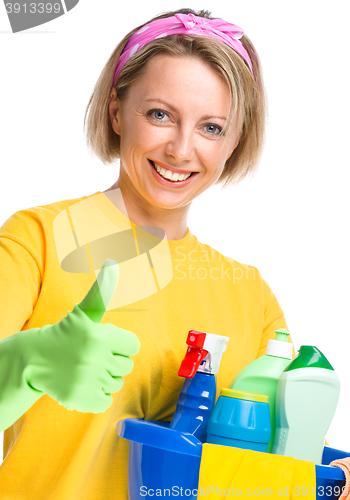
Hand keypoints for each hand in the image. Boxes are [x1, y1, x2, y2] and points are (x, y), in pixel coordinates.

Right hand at [23, 259, 139, 412]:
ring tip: (85, 368)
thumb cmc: (66, 333)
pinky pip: (106, 400)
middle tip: (92, 356)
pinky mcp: (81, 400)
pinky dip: (96, 395)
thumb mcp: (84, 312)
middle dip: (113, 360)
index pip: (134, 345)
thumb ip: (102, 291)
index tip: (104, 341)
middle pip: (126, 365)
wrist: (34, 359)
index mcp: (100, 336)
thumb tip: (112, 262)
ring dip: (104, 377)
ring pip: (116, 383)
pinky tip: (82, 383)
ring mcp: (88, 381)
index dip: (120, 343)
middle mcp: (95, 359)